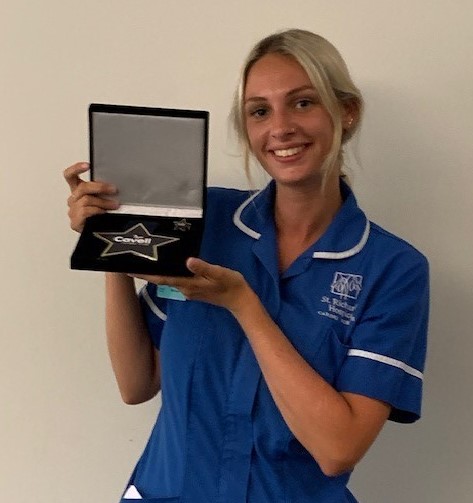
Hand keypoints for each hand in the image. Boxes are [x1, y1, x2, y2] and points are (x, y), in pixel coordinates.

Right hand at [64, 162, 118, 231]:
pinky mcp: (75, 222)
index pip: (70, 176)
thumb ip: (106, 191)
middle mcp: (74, 199)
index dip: (76, 169)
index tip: (87, 165)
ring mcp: (73, 211)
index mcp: (78, 190)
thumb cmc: (105, 215)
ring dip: (103, 202)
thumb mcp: (105, 198)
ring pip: (86, 200)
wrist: (102, 235)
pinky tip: (104, 213)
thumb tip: (116, 185)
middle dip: (100, 187)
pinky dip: (97, 211)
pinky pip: (85, 212)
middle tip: (113, 189)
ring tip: (114, 205)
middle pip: (82, 188)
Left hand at [133, 258, 255, 314]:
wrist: (240, 300)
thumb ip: (203, 267)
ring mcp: (188, 290)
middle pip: (160, 279)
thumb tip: (187, 261)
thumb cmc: (231, 285)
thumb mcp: (220, 273)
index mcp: (188, 284)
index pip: (161, 279)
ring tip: (144, 259)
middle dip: (145, 272)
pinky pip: (175, 279)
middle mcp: (184, 288)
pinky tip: (165, 264)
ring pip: (167, 279)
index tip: (129, 269)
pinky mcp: (193, 288)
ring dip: (155, 272)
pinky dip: (166, 272)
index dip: (144, 274)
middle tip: (131, 259)